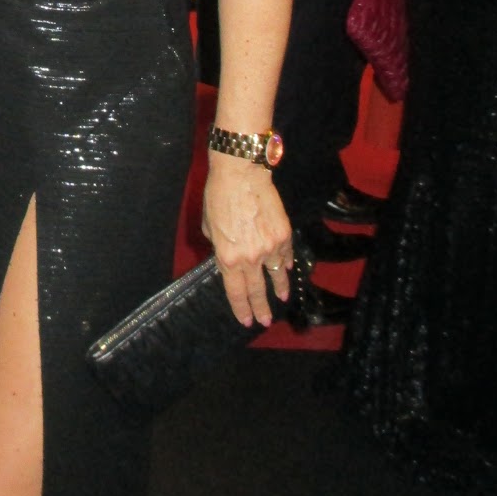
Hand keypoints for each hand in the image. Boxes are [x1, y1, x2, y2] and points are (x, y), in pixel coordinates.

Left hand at [201, 157, 292, 326]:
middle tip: (265, 320)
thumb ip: (219, 248)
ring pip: (277, 276)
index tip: (246, 321)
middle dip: (261, 308)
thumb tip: (227, 256)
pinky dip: (287, 264)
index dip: (241, 309)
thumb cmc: (218, 197)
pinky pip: (287, 256)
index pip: (236, 292)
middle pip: (257, 291)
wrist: (240, 174)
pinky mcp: (284, 235)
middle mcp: (251, 258)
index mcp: (228, 259)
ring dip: (280, 289)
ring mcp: (270, 248)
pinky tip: (287, 270)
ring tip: (282, 298)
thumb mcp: (209, 227)